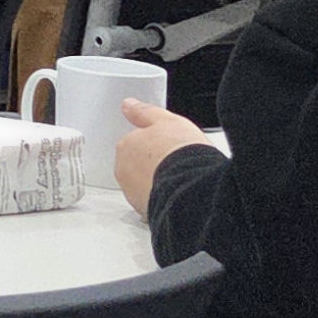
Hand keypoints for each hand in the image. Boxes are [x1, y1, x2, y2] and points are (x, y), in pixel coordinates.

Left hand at [112, 98, 223, 212]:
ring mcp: (134, 194)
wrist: (193, 187)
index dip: (156, 145)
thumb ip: (145, 112)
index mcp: (126, 147)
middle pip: (138, 166)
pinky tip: (181, 196)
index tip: (171, 148)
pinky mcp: (147, 212)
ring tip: (182, 180)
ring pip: (145, 186)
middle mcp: (124, 172)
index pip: (136, 144)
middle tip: (179, 163)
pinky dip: (165, 200)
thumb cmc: (182, 152)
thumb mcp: (167, 121)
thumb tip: (128, 105)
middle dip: (155, 165)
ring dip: (159, 184)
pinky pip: (155, 204)